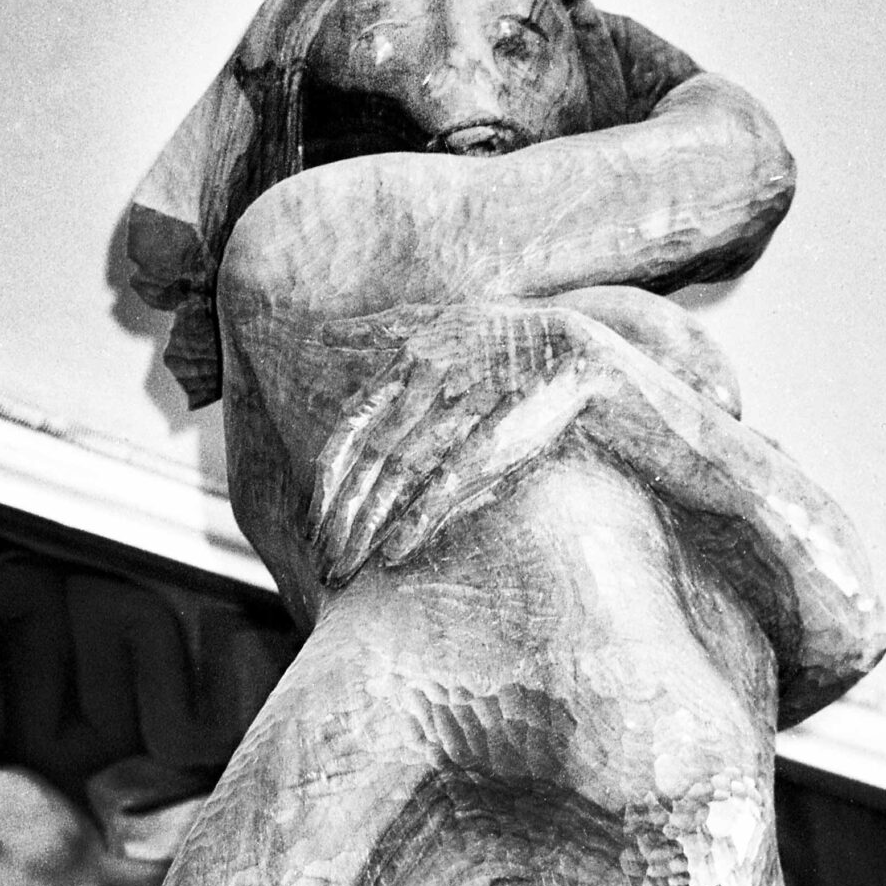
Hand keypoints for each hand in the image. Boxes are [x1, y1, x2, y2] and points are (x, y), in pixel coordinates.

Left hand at [309, 304, 599, 585]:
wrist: (573, 350)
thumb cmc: (503, 337)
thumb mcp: (436, 318)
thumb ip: (378, 330)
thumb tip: (320, 334)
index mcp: (407, 363)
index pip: (350, 431)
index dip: (326, 481)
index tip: (312, 521)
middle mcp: (425, 388)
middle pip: (366, 463)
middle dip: (338, 516)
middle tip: (320, 557)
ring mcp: (457, 417)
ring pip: (395, 480)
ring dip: (365, 528)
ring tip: (344, 567)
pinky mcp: (489, 446)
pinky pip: (441, 489)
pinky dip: (414, 523)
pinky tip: (391, 555)